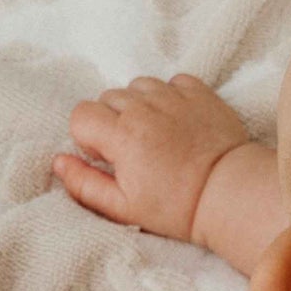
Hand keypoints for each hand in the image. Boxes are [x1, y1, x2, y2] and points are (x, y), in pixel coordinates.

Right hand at [53, 73, 253, 245]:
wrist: (231, 196)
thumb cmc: (178, 208)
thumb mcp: (125, 208)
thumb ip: (86, 185)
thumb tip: (58, 163)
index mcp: (121, 134)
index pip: (81, 115)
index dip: (89, 138)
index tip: (109, 158)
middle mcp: (143, 107)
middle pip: (108, 99)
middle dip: (114, 123)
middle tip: (137, 154)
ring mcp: (171, 95)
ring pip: (137, 87)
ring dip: (140, 107)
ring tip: (158, 138)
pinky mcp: (197, 91)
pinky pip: (171, 82)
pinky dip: (169, 98)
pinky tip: (179, 125)